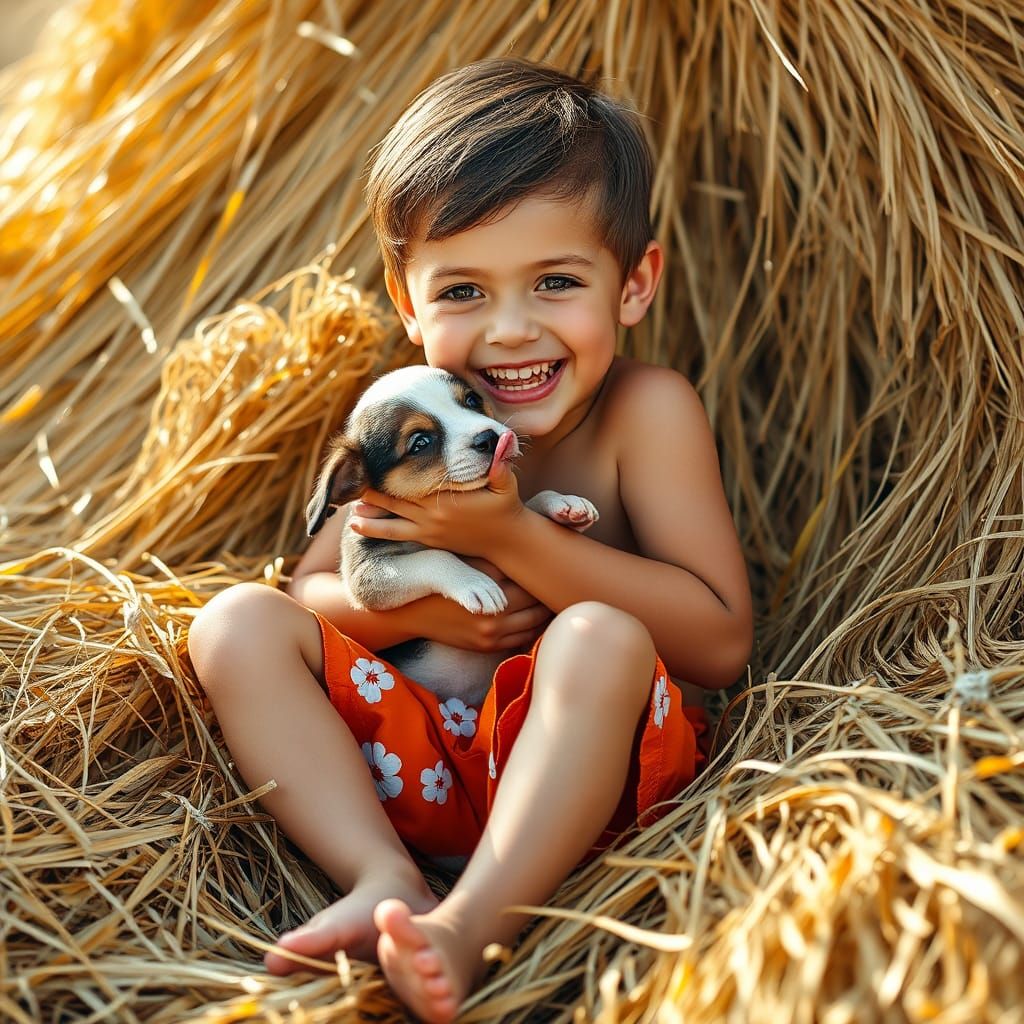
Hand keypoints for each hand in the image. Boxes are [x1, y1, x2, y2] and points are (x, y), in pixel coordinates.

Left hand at [349, 459, 524, 557]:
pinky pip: (399, 536)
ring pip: (392, 524)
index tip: (370, 467)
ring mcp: (429, 531)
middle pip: (395, 503)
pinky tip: (359, 525)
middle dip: (372, 494)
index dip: (390, 478)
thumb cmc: (505, 507)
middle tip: (349, 486)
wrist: (507, 541)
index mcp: (446, 500)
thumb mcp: (505, 483)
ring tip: (350, 513)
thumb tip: (505, 439)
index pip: (413, 486)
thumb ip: (501, 464)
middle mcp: (433, 516)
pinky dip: (378, 530)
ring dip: (370, 518)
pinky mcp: (429, 541)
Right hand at [400, 558, 551, 652]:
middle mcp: (493, 617)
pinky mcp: (486, 647)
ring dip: (545, 613)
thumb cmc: (438, 577)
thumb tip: (530, 551)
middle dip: (548, 594)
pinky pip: (521, 640)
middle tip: (562, 582)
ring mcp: (490, 635)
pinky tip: (540, 617)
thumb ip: (495, 561)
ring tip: (555, 598)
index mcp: (490, 590)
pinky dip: (533, 628)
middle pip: (536, 605)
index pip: (530, 583)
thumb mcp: (465, 561)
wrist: (411, 611)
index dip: (544, 574)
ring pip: (533, 625)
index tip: (556, 566)